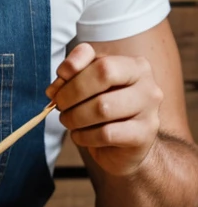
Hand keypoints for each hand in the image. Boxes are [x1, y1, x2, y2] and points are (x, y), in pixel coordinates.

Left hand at [46, 42, 163, 175]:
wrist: (126, 146)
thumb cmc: (106, 108)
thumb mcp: (90, 83)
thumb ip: (75, 72)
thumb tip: (60, 79)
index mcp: (135, 66)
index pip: (102, 60)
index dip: (74, 68)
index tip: (58, 81)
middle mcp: (147, 86)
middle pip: (103, 77)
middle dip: (72, 92)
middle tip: (59, 104)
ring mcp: (149, 112)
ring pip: (102, 108)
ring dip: (75, 116)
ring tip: (68, 120)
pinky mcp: (143, 137)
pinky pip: (106, 134)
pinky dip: (84, 136)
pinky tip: (80, 135)